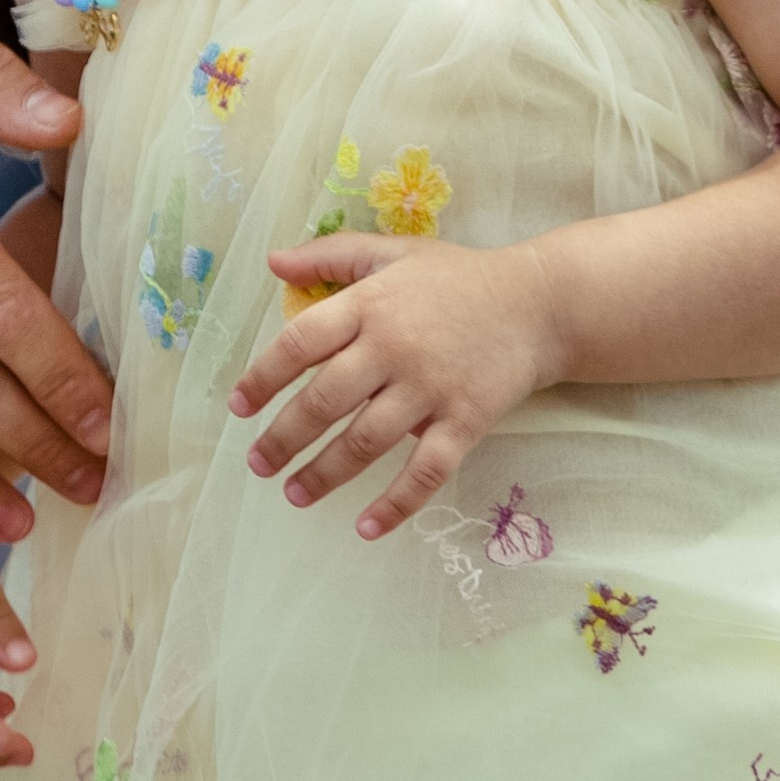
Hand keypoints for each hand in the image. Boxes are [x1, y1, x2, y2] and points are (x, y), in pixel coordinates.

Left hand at [228, 234, 567, 538]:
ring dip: (323, 474)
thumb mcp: (393, 253)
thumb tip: (272, 262)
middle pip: (324, 400)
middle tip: (258, 463)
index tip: (239, 407)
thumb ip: (331, 256)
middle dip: (282, 438)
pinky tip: (366, 527)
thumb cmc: (458, 279)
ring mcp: (431, 387)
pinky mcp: (466, 420)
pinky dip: (396, 503)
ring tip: (293, 494)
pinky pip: (426, 470)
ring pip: (365, 441)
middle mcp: (395, 347)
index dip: (263, 377)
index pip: (301, 343)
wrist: (541, 305)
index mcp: (371, 305)